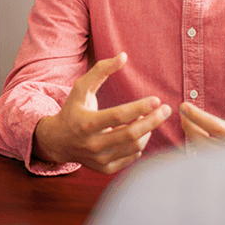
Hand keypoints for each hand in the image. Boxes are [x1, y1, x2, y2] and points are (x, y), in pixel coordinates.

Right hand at [33, 52, 171, 172]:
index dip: (139, 108)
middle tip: (166, 110)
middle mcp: (93, 144)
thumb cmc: (72, 110)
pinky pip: (131, 157)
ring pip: (134, 147)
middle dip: (153, 121)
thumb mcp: (81, 88)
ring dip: (147, 131)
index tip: (157, 100)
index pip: (118, 116)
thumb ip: (101, 70)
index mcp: (87, 123)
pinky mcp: (105, 168)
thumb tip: (123, 56)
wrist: (57, 141)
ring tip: (148, 119)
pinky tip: (138, 134)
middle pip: (131, 134)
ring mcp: (99, 158)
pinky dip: (139, 145)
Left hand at [179, 69, 224, 149]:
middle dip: (189, 125)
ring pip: (201, 152)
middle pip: (204, 142)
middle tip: (181, 109)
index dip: (199, 117)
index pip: (219, 129)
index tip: (183, 105)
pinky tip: (192, 130)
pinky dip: (194, 145)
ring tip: (185, 118)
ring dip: (190, 134)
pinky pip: (203, 159)